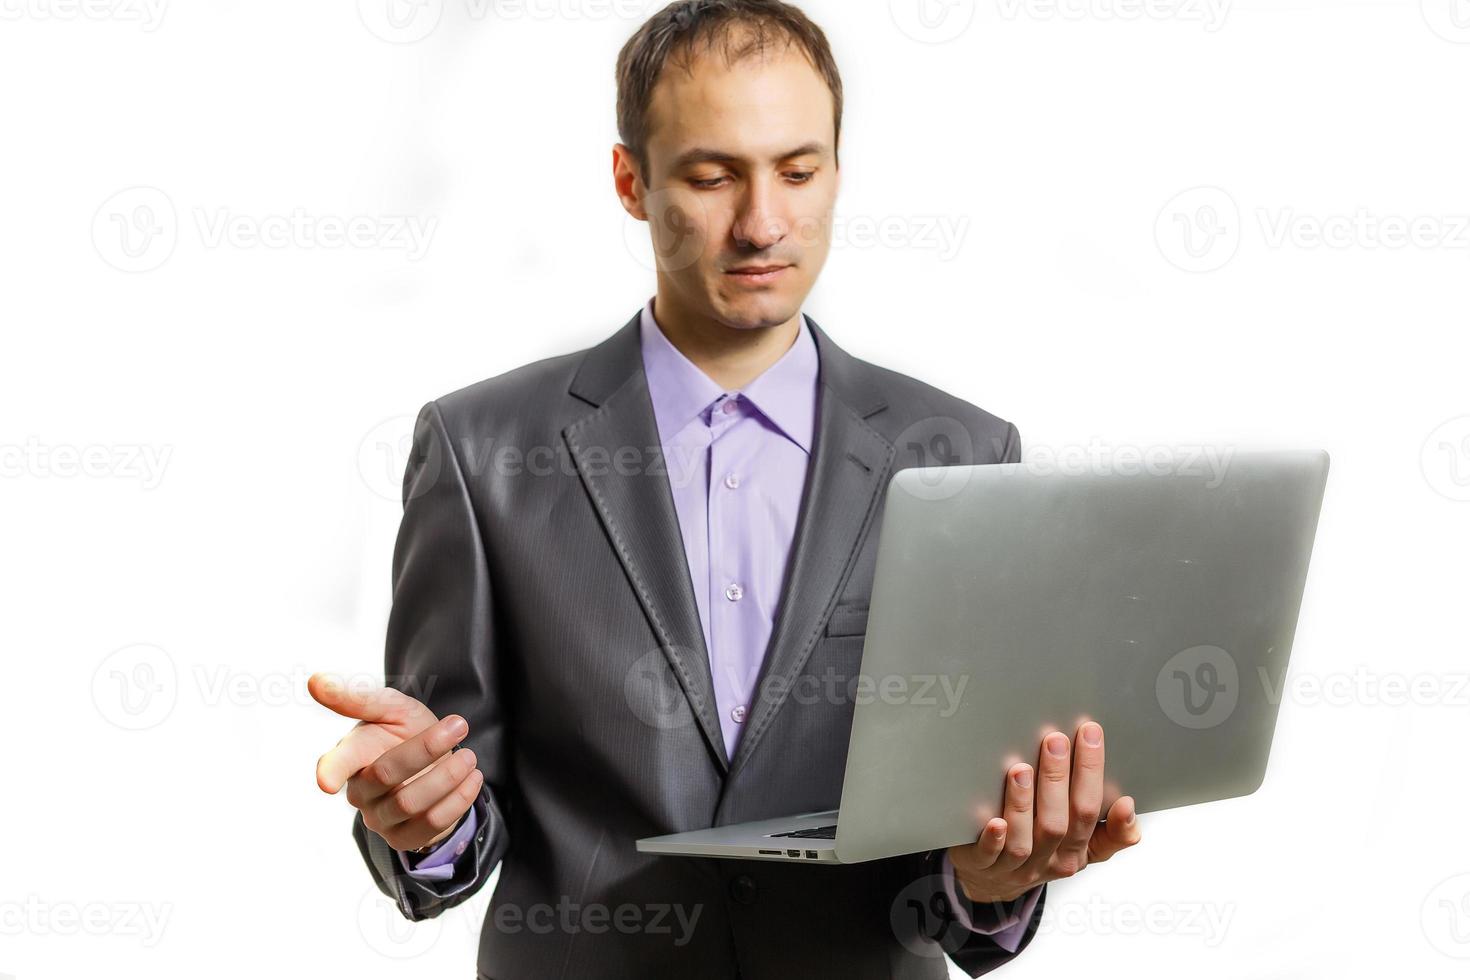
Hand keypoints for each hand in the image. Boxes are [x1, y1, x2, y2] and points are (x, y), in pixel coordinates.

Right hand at [309, 672, 482, 852]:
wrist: (437, 763)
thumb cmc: (404, 732)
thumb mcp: (391, 708)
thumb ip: (359, 697)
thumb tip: (315, 681)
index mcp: (350, 757)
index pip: (335, 765)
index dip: (331, 770)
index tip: (326, 780)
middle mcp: (359, 792)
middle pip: (386, 775)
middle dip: (426, 749)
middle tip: (460, 725)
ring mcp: (379, 819)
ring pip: (411, 803)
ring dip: (447, 776)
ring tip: (470, 755)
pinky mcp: (404, 838)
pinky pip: (432, 824)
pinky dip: (458, 799)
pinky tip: (472, 778)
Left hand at [946, 721, 1140, 903]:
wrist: (993, 880)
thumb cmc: (1041, 851)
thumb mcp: (1082, 847)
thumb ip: (1111, 831)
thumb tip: (1129, 807)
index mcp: (1076, 851)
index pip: (1090, 811)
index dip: (1092, 774)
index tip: (1092, 737)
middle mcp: (1048, 860)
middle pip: (1058, 822)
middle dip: (1058, 778)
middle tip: (1055, 740)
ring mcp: (1015, 866)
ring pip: (1024, 840)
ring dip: (1023, 804)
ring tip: (1021, 770)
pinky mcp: (983, 866)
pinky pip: (990, 857)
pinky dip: (994, 840)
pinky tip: (995, 821)